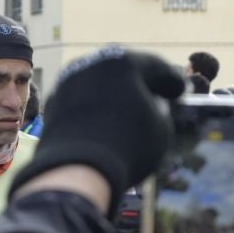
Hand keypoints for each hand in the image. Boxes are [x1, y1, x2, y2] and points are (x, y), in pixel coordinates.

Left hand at [9, 48, 185, 212]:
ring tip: (126, 111)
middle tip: (155, 96)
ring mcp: (69, 81)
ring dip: (114, 94)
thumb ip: (160, 110)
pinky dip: (94, 108)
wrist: (76, 171)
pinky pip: (82, 101)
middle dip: (140, 83)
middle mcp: (93, 63)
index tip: (179, 92)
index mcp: (124, 61)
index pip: (155, 67)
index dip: (172, 80)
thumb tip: (152, 106)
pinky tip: (101, 122)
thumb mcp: (161, 128)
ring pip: (99, 83)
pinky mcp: (54, 103)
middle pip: (124, 70)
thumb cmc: (128, 146)